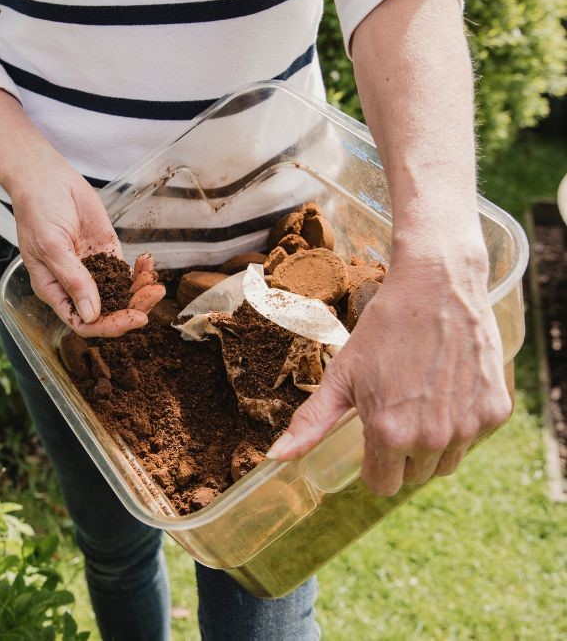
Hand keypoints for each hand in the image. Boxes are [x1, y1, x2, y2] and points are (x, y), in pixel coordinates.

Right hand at [11, 162, 164, 337]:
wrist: (46, 178)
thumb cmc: (37, 211)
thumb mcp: (51, 246)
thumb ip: (72, 279)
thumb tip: (91, 315)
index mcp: (54, 290)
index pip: (83, 322)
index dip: (108, 326)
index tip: (133, 318)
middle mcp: (74, 285)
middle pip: (107, 311)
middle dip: (132, 308)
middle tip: (153, 295)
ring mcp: (92, 269)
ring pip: (120, 294)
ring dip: (140, 291)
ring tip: (155, 281)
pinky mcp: (106, 252)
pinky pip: (126, 271)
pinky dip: (140, 271)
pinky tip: (148, 262)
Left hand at [266, 251, 510, 495]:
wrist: (437, 287)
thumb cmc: (383, 329)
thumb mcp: (341, 375)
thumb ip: (311, 423)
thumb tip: (276, 457)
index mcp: (389, 434)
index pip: (381, 484)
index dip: (373, 463)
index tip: (372, 436)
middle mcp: (432, 439)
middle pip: (413, 476)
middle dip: (401, 453)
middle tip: (396, 409)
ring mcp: (468, 427)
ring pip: (446, 463)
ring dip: (433, 445)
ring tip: (421, 401)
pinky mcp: (495, 412)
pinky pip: (474, 438)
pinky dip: (462, 423)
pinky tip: (448, 389)